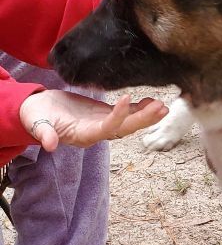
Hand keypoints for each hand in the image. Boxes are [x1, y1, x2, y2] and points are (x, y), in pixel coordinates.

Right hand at [19, 90, 168, 151]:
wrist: (36, 110)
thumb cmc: (34, 116)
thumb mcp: (36, 123)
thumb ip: (43, 133)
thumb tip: (49, 146)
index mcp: (83, 136)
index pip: (106, 128)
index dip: (117, 116)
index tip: (126, 99)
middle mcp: (97, 133)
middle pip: (124, 128)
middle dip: (143, 119)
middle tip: (161, 108)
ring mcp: (102, 124)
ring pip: (129, 122)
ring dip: (146, 115)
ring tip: (163, 107)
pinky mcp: (103, 114)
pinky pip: (125, 113)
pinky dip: (139, 108)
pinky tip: (152, 101)